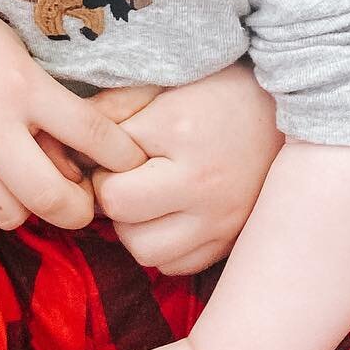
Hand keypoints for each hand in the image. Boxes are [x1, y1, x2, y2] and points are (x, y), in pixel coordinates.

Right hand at [0, 0, 147, 235]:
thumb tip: (81, 160)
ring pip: (10, 216)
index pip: (92, 135)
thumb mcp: (15, 52)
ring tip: (22, 181)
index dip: (123, 157)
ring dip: (25, 206)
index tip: (129, 162)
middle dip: (79, 207)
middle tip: (79, 196)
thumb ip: (46, 103)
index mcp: (20, 84)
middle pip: (53, 198)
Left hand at [91, 61, 283, 274]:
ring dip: (134, 229)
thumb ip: (110, 109)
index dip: (99, 171)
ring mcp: (222, 220)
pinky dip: (163, 247)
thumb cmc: (212, 89)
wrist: (281, 109)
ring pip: (149, 254)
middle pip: (126, 227)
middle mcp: (203, 188)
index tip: (111, 154)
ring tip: (143, 197)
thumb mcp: (158, 84)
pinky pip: (178, 266)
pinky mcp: (232, 239)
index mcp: (178, 137)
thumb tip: (68, 141)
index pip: (111, 186)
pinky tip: (166, 215)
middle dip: (113, 202)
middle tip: (123, 176)